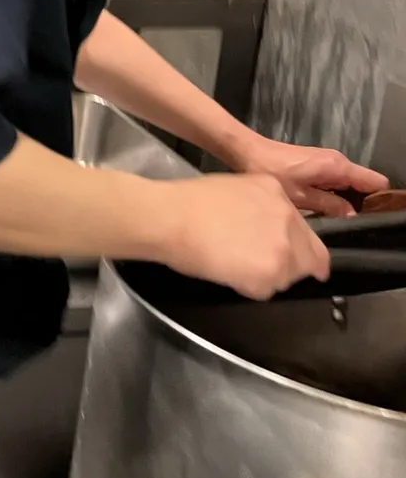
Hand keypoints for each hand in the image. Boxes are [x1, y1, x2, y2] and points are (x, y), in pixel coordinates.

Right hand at [159, 173, 328, 299]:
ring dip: (266, 276)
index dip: (296, 248)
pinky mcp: (270, 273)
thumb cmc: (187, 202)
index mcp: (277, 193)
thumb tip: (261, 226)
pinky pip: (265, 290)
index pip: (305, 230)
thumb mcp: (234, 188)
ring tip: (233, 265)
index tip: (289, 257)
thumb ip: (260, 207)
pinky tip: (226, 271)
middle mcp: (288, 219)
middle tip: (255, 265)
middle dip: (286, 265)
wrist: (171, 218)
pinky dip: (248, 287)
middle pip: (308, 258)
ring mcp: (284, 248)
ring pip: (286, 277)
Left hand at [231, 134, 388, 216]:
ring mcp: (327, 161)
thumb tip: (353, 214)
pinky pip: (335, 181)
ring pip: (348, 184)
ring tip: (335, 219)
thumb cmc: (271, 172)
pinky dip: (333, 193)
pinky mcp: (316, 163)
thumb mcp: (300, 196)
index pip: (375, 182)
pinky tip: (322, 207)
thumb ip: (329, 205)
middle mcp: (337, 161)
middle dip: (361, 203)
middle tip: (350, 223)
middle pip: (363, 184)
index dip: (378, 200)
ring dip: (345, 199)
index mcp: (338, 167)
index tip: (373, 218)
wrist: (247, 150)